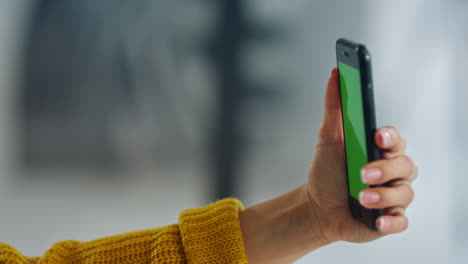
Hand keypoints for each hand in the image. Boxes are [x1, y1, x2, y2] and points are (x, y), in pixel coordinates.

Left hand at [239, 68, 417, 263]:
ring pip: (403, 193)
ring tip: (361, 197)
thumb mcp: (327, 137)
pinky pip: (401, 220)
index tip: (377, 136)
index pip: (395, 139)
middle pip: (405, 165)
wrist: (317, 206)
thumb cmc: (327, 171)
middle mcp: (390, 171)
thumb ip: (334, 106)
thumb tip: (336, 73)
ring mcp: (392, 195)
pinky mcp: (389, 218)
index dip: (390, 137)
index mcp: (379, 149)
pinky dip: (390, 220)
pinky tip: (376, 220)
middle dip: (384, 169)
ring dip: (383, 196)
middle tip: (363, 172)